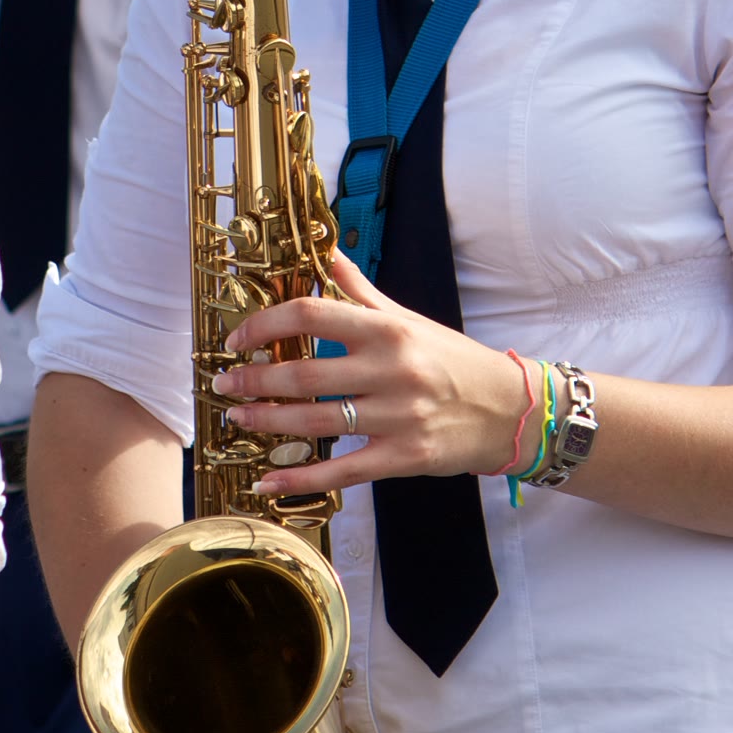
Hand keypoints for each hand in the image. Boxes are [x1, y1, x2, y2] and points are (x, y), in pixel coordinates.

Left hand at [213, 251, 532, 498]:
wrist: (509, 410)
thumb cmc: (452, 360)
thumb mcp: (409, 318)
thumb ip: (362, 291)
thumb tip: (327, 251)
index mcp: (388, 330)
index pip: (313, 315)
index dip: (266, 325)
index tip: (238, 337)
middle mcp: (391, 370)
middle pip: (305, 375)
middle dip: (255, 380)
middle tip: (224, 381)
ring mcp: (397, 417)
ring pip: (316, 423)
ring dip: (267, 422)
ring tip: (237, 417)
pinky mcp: (403, 458)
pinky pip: (341, 472)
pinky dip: (299, 479)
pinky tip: (266, 482)